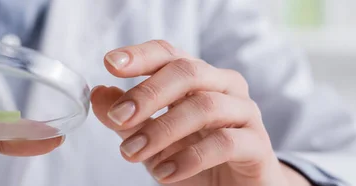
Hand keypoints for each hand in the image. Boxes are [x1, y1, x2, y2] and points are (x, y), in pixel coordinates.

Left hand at [91, 40, 309, 185]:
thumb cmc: (193, 156)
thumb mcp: (152, 138)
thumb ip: (127, 118)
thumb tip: (98, 94)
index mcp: (197, 77)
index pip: (168, 54)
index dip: (139, 55)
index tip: (110, 64)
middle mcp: (223, 86)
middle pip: (187, 72)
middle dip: (147, 94)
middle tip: (117, 118)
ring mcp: (244, 112)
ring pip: (204, 107)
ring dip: (162, 130)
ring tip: (133, 153)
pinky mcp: (257, 144)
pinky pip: (224, 143)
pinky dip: (189, 158)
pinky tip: (164, 172)